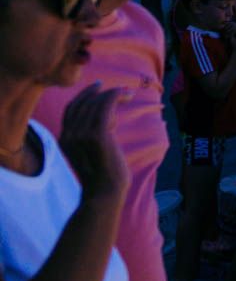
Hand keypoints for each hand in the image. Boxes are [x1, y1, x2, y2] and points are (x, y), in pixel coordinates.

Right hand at [60, 85, 127, 204]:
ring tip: (127, 94)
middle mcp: (68, 136)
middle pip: (82, 104)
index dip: (84, 96)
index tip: (98, 87)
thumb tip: (110, 118)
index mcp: (64, 140)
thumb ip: (94, 136)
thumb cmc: (104, 175)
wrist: (104, 193)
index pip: (71, 110)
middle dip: (98, 92)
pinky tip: (126, 95)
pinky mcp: (97, 136)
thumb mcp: (93, 152)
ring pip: (95, 103)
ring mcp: (81, 135)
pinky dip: (115, 96)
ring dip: (113, 94)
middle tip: (116, 88)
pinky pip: (105, 107)